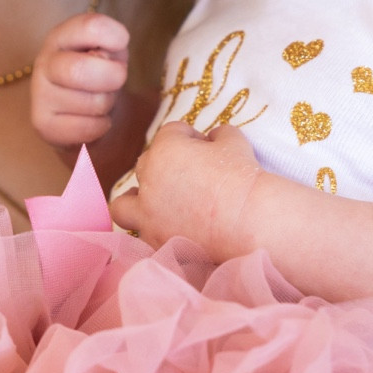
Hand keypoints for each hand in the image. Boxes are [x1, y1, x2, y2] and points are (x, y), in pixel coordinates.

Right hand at [30, 13, 129, 149]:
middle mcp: (45, 62)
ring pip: (90, 102)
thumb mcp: (111, 51)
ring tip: (101, 98)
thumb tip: (103, 59)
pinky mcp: (43, 125)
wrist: (84, 111)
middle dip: (112, 76)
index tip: (121, 44)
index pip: (90, 26)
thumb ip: (112, 48)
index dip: (115, 36)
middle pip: (79, 69)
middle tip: (118, 79)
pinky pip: (86, 128)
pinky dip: (101, 126)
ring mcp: (40, 95)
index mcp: (62, 36)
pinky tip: (95, 119)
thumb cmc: (100, 73)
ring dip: (107, 103)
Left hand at [110, 119, 260, 258]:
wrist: (248, 220)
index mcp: (166, 149)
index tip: (204, 146)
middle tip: (189, 176)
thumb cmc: (241, 176)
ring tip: (154, 206)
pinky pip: (139, 234)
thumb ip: (219, 134)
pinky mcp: (155, 240)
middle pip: (146, 164)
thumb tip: (214, 137)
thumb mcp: (234, 141)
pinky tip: (166, 230)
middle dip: (164, 165)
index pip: (171, 133)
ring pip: (124, 203)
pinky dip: (149, 230)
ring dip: (136, 201)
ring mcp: (147, 213)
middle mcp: (149, 179)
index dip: (190, 137)